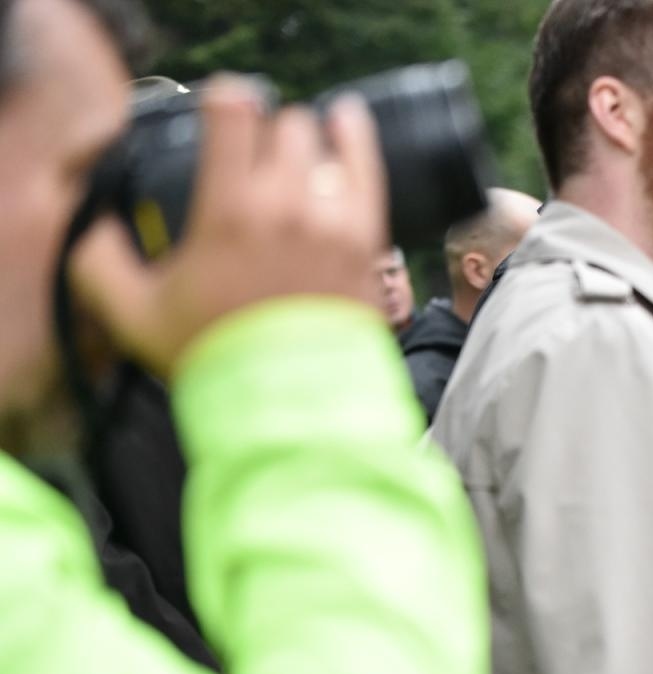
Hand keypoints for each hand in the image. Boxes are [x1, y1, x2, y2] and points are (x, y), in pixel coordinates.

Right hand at [69, 78, 387, 377]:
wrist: (289, 404)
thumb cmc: (216, 359)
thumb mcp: (136, 314)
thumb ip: (101, 261)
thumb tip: (94, 226)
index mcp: (227, 212)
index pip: (232, 113)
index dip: (226, 102)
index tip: (223, 110)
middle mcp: (285, 207)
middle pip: (284, 126)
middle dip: (269, 135)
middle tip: (257, 161)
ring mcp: (332, 223)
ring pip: (322, 146)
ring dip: (306, 147)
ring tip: (294, 166)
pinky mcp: (367, 243)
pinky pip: (368, 171)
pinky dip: (357, 142)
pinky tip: (347, 123)